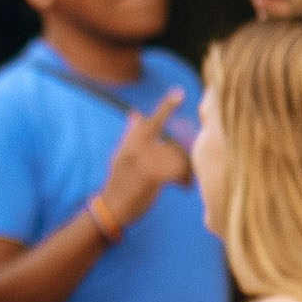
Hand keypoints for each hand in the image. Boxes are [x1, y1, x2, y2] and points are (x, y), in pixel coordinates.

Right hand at [99, 91, 192, 227]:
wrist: (110, 209)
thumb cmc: (119, 184)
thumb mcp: (120, 157)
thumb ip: (130, 137)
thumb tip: (136, 114)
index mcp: (129, 144)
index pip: (150, 122)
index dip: (166, 107)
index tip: (180, 92)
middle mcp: (135, 149)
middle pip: (169, 141)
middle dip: (182, 148)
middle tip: (191, 152)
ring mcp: (142, 161)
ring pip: (174, 154)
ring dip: (184, 167)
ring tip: (185, 180)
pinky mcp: (149, 176)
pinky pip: (175, 170)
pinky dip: (183, 179)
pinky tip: (183, 187)